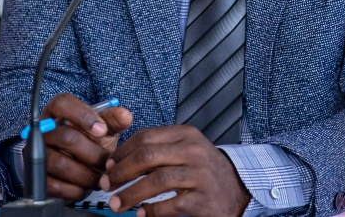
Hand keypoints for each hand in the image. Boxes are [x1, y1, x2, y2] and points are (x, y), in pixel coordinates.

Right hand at [39, 93, 132, 198]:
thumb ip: (113, 120)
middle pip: (65, 136)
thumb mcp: (102, 128)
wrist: (76, 165)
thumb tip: (125, 115)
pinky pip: (54, 185)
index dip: (82, 115)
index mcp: (57, 112)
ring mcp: (38, 154)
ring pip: (60, 163)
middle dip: (92, 153)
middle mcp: (43, 131)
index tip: (102, 130)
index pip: (62, 104)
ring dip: (85, 174)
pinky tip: (86, 188)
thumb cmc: (88, 140)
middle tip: (107, 161)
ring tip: (100, 177)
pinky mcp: (39, 177)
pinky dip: (75, 189)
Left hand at [102, 125, 251, 216]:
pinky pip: (171, 204)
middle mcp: (193, 151)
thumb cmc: (205, 170)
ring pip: (157, 181)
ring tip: (117, 204)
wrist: (238, 189)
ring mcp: (200, 175)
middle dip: (121, 172)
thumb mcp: (186, 149)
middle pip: (148, 157)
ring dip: (131, 194)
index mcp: (186, 135)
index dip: (122, 152)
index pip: (146, 137)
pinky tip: (141, 214)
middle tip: (106, 185)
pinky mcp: (203, 200)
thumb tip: (118, 161)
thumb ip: (158, 150)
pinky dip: (152, 211)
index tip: (108, 165)